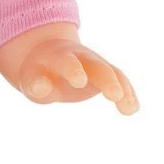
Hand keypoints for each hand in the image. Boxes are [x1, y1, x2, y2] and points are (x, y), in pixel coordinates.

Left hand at [0, 22, 138, 114]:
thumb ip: (36, 85)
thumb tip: (41, 87)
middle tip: (115, 95)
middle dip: (106, 79)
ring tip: (129, 108)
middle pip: (97, 65)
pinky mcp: (105, 72)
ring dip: (122, 88)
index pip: (67, 61)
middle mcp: (81, 57)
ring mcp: (95, 63)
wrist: (49, 55)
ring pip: (112, 72)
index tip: (80, 82)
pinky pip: (120, 80)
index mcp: (58, 57)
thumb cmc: (38, 73)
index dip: (73, 70)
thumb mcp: (31, 80)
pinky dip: (127, 93)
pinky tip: (132, 108)